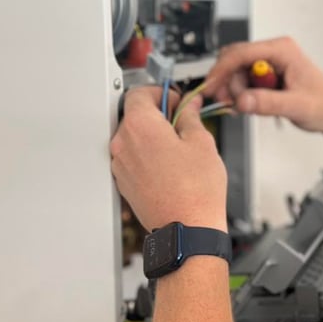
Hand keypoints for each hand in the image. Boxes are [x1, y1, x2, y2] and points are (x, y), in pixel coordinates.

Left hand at [110, 86, 226, 232]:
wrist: (188, 229)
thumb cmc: (196, 191)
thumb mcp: (201, 143)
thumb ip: (190, 117)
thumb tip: (188, 107)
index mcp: (141, 127)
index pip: (139, 93)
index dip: (160, 92)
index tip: (175, 100)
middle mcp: (123, 144)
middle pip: (133, 115)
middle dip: (156, 114)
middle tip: (180, 121)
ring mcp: (121, 165)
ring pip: (132, 138)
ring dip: (151, 136)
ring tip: (178, 148)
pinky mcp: (124, 182)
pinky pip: (132, 158)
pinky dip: (146, 155)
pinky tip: (169, 166)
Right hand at [204, 37, 322, 133]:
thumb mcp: (295, 106)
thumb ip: (268, 103)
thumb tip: (241, 101)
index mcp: (282, 50)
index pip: (242, 52)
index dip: (222, 70)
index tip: (210, 87)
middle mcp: (274, 52)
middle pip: (235, 60)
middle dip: (227, 82)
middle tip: (228, 103)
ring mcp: (270, 63)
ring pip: (237, 72)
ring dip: (235, 90)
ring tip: (245, 108)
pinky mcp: (268, 75)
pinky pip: (245, 80)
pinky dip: (242, 94)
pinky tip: (249, 106)